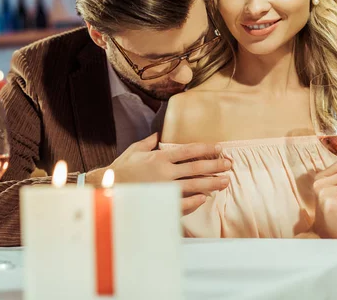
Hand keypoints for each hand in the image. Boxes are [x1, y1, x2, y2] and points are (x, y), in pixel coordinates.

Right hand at [86, 133, 230, 215]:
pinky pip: (182, 202)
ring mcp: (165, 189)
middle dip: (215, 165)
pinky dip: (195, 201)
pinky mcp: (162, 202)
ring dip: (211, 183)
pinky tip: (205, 199)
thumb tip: (157, 134)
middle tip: (229, 164)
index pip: (188, 151)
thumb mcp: (134, 151)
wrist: (107, 189)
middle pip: (196, 167)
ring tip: (225, 182)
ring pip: (194, 185)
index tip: (219, 148)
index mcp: (160, 157)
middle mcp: (165, 172)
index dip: (205, 149)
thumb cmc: (120, 169)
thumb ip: (148, 143)